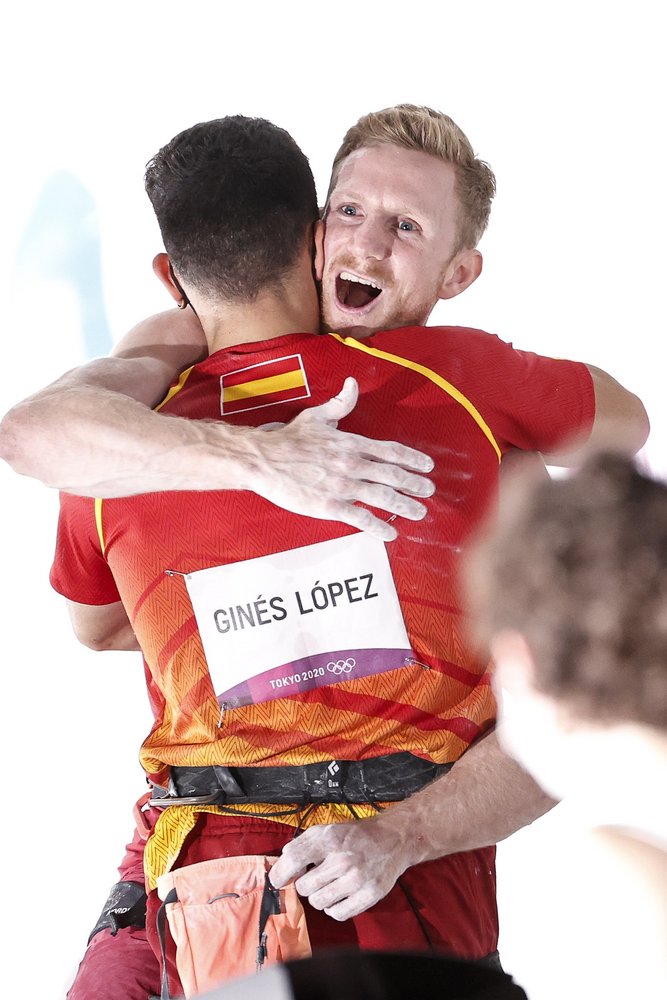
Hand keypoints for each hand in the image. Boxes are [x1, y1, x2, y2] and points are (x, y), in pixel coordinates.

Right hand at [242, 378, 434, 541]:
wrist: (263, 460)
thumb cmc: (288, 439)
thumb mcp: (316, 416)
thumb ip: (340, 403)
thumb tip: (353, 385)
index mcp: (350, 443)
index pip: (391, 450)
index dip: (413, 459)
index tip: (427, 466)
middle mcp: (351, 464)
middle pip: (393, 475)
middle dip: (415, 484)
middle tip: (429, 491)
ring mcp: (342, 486)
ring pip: (383, 497)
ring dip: (405, 506)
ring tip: (419, 512)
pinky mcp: (330, 505)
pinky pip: (361, 518)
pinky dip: (379, 527)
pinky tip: (391, 533)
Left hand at [269, 818, 408, 919]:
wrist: (393, 839)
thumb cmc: (355, 836)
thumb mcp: (327, 830)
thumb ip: (302, 845)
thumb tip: (281, 866)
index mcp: (330, 838)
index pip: (294, 858)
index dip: (280, 872)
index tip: (278, 880)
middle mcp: (343, 859)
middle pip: (304, 887)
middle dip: (305, 884)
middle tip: (317, 876)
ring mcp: (357, 880)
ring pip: (318, 902)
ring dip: (319, 896)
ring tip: (330, 884)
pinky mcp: (369, 895)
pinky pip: (337, 914)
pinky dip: (334, 908)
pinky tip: (340, 895)